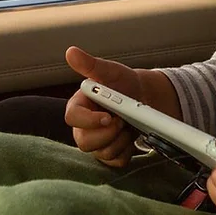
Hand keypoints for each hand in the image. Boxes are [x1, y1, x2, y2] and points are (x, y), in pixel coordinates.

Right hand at [64, 46, 141, 166]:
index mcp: (79, 106)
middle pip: (84, 142)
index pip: (72, 118)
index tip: (108, 116)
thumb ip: (90, 64)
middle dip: (108, 134)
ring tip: (128, 126)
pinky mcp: (109, 153)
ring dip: (120, 141)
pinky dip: (126, 152)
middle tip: (122, 121)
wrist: (144, 98)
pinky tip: (130, 138)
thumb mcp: (109, 71)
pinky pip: (115, 162)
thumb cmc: (124, 83)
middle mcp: (83, 127)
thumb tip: (71, 52)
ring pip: (102, 153)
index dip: (89, 120)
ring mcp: (96, 142)